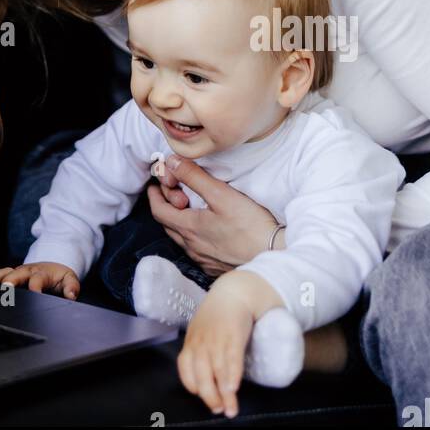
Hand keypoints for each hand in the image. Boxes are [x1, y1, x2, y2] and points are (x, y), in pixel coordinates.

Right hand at [0, 262, 80, 299]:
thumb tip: (71, 295)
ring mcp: (16, 271)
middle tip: (5, 288)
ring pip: (3, 272)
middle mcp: (27, 271)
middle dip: (10, 280)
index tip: (34, 294)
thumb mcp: (69, 279)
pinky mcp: (9, 273)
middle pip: (17, 273)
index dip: (36, 287)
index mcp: (42, 273)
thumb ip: (71, 287)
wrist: (51, 265)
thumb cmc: (58, 276)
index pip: (38, 279)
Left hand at [147, 158, 282, 276]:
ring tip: (190, 206)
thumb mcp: (221, 194)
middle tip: (175, 190)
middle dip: (166, 205)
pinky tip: (207, 227)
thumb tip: (171, 162)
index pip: (158, 211)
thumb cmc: (251, 226)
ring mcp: (204, 259)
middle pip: (168, 224)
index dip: (154, 195)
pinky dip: (193, 234)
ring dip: (179, 220)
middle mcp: (192, 247)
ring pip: (181, 238)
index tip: (156, 183)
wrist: (275, 258)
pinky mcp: (215, 266)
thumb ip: (194, 177)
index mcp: (189, 228)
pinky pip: (196, 249)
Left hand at [177, 290, 252, 418]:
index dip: (193, 386)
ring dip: (224, 394)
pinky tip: (234, 388)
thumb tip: (203, 377)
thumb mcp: (201, 331)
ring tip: (231, 409)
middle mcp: (202, 343)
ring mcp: (217, 339)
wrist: (233, 293)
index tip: (203, 398)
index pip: (185, 370)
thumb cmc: (216, 316)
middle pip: (201, 376)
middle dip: (210, 397)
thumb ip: (199, 351)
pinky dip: (232, 376)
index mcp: (191, 342)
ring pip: (218, 372)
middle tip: (219, 411)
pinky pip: (232, 360)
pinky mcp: (234, 336)